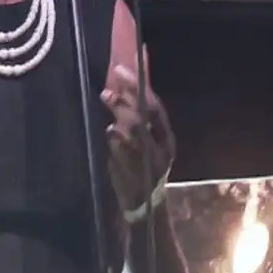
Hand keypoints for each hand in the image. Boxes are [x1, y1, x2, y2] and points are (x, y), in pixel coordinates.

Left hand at [100, 48, 174, 215]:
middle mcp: (161, 146)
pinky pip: (125, 152)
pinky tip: (110, 131)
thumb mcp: (142, 142)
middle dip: (130, 93)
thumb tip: (117, 89)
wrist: (145, 205)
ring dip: (121, 111)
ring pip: (137, 130)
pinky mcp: (134, 172)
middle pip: (147, 113)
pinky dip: (118, 140)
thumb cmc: (141, 168)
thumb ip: (132, 119)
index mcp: (166, 137)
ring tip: (106, 96)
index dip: (141, 86)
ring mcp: (149, 159)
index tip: (125, 67)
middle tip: (114, 77)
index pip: (156, 106)